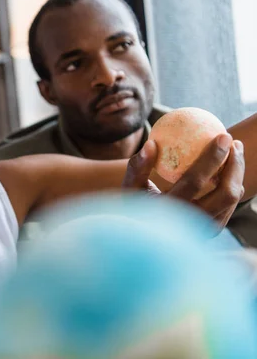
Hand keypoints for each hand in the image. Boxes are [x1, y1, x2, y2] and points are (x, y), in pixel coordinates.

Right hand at [123, 134, 244, 231]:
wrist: (144, 232)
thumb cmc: (135, 201)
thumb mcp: (130, 185)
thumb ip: (138, 166)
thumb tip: (151, 143)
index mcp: (168, 212)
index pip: (196, 181)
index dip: (213, 157)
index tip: (223, 136)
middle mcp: (191, 224)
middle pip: (226, 193)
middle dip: (236, 165)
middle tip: (234, 142)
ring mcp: (205, 230)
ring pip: (233, 199)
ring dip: (237, 173)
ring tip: (233, 152)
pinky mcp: (213, 230)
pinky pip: (230, 204)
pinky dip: (232, 184)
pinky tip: (227, 168)